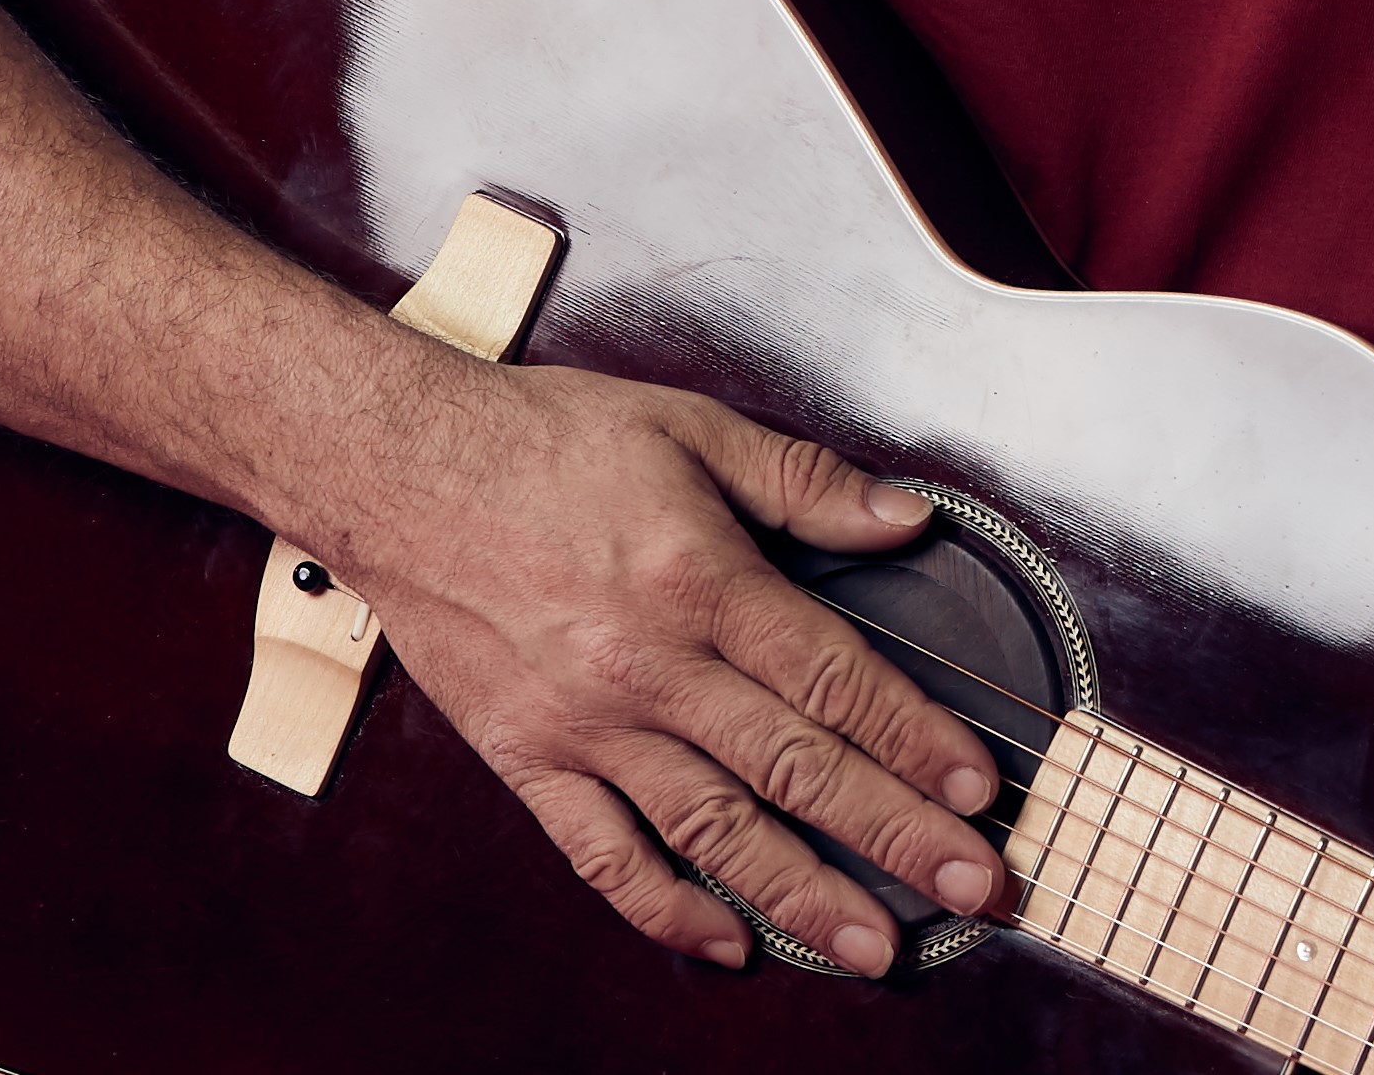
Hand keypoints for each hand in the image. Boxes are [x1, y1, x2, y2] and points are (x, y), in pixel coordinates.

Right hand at [322, 360, 1011, 976]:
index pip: (836, 678)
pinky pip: (605, 856)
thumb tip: (904, 520)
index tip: (979, 790)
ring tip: (873, 948)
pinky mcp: (527, 760)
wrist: (394, 468)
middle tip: (972, 887)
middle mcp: (649, 667)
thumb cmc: (540, 439)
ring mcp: (586, 726)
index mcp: (700, 580)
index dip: (916, 739)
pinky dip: (667, 911)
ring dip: (801, 895)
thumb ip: (803, 480)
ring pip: (712, 831)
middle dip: (895, 835)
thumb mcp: (689, 425)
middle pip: (795, 768)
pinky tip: (726, 945)